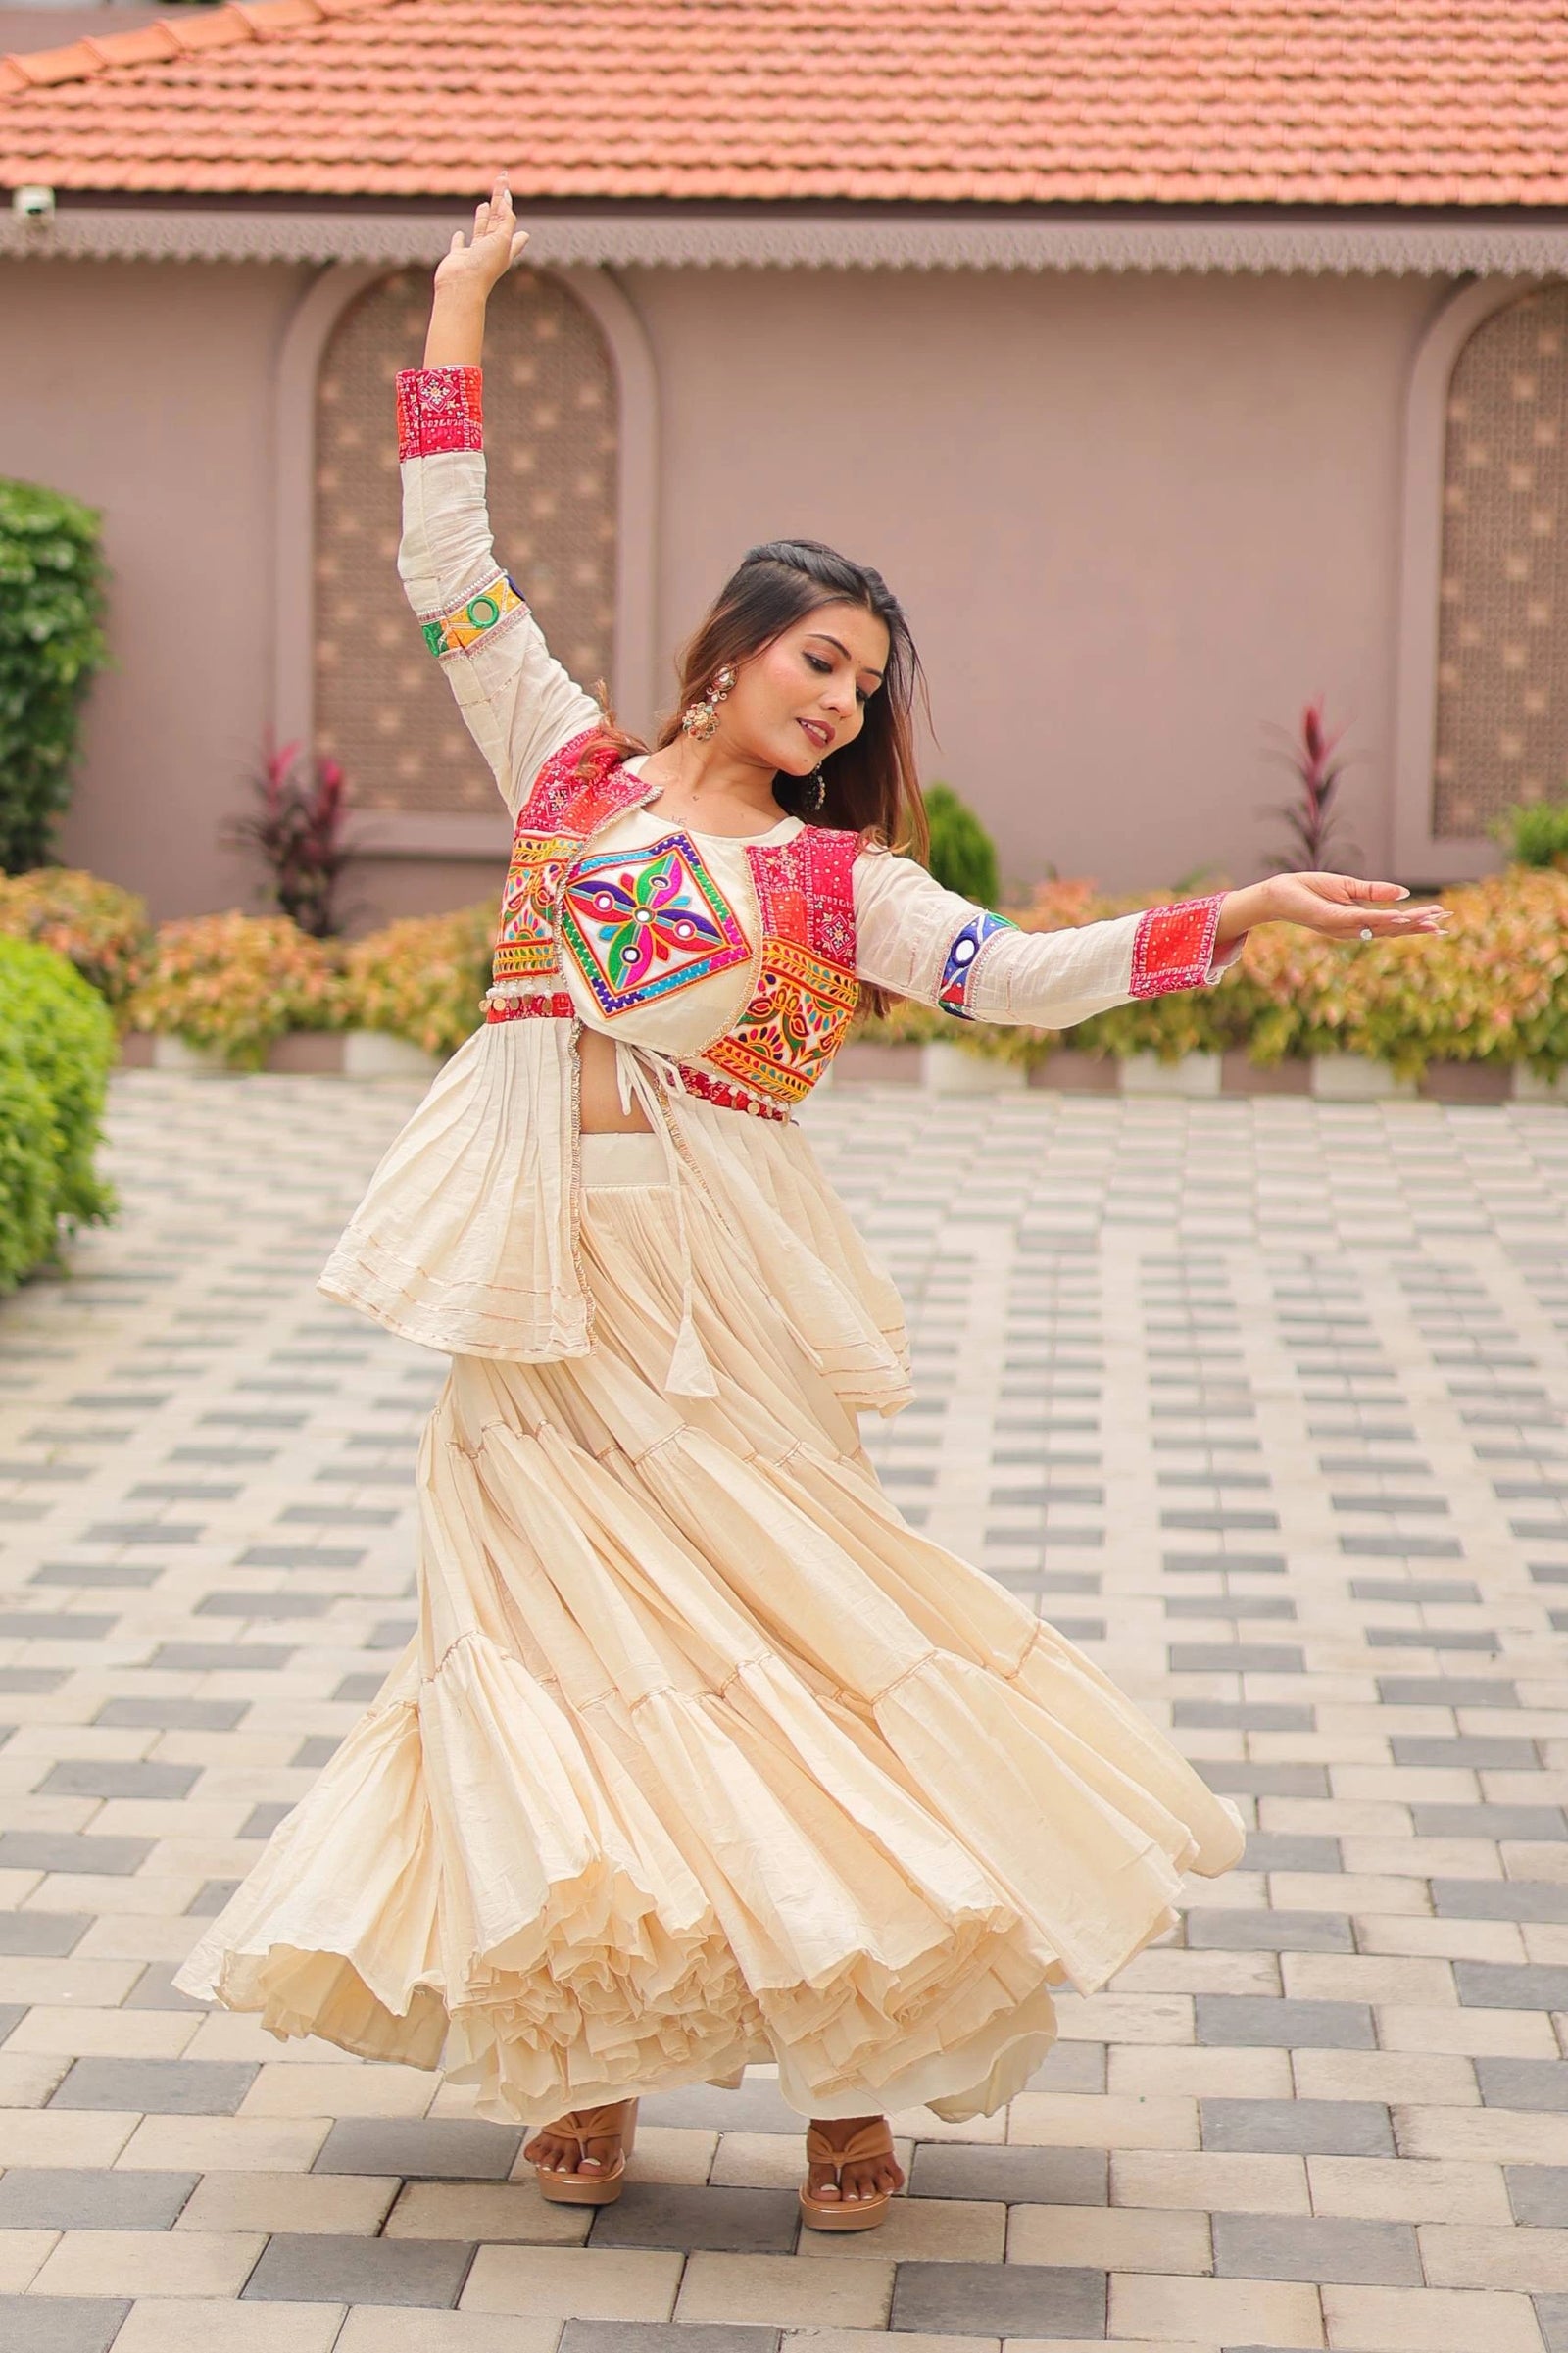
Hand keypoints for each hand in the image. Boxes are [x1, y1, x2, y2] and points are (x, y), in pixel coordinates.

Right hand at [433, 174, 527, 301]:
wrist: (461, 287)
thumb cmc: (484, 265)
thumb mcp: (502, 239)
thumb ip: (506, 219)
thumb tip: (506, 199)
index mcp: (505, 246)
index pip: (510, 220)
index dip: (509, 205)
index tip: (508, 191)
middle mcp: (491, 250)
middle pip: (496, 220)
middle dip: (499, 200)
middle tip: (501, 180)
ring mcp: (474, 254)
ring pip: (480, 230)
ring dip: (483, 218)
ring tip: (485, 205)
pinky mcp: (458, 258)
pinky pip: (458, 246)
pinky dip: (459, 239)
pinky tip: (459, 234)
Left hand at [1230, 872, 1449, 942]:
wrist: (1278, 892)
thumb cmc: (1309, 889)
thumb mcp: (1348, 887)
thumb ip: (1375, 891)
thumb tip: (1404, 892)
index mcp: (1357, 922)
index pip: (1392, 924)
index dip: (1416, 922)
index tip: (1440, 919)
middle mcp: (1352, 929)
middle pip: (1392, 929)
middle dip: (1418, 925)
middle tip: (1445, 922)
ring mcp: (1343, 927)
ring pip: (1381, 926)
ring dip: (1407, 922)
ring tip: (1431, 918)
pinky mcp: (1332, 919)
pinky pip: (1361, 919)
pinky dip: (1382, 918)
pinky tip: (1400, 915)